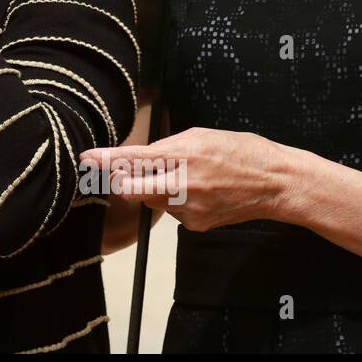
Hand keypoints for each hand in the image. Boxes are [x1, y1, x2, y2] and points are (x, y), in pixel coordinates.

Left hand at [78, 128, 300, 231]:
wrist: (275, 184)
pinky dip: (174, 201)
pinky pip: (170, 211)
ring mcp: (188, 210)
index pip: (133, 160)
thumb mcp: (199, 136)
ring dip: (155, 188)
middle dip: (119, 181)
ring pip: (151, 200)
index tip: (86, 158)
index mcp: (183, 156)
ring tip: (186, 176)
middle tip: (117, 172)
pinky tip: (198, 192)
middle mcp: (183, 186)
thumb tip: (138, 156)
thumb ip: (166, 146)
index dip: (105, 160)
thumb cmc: (239, 152)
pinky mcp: (194, 225)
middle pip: (131, 190)